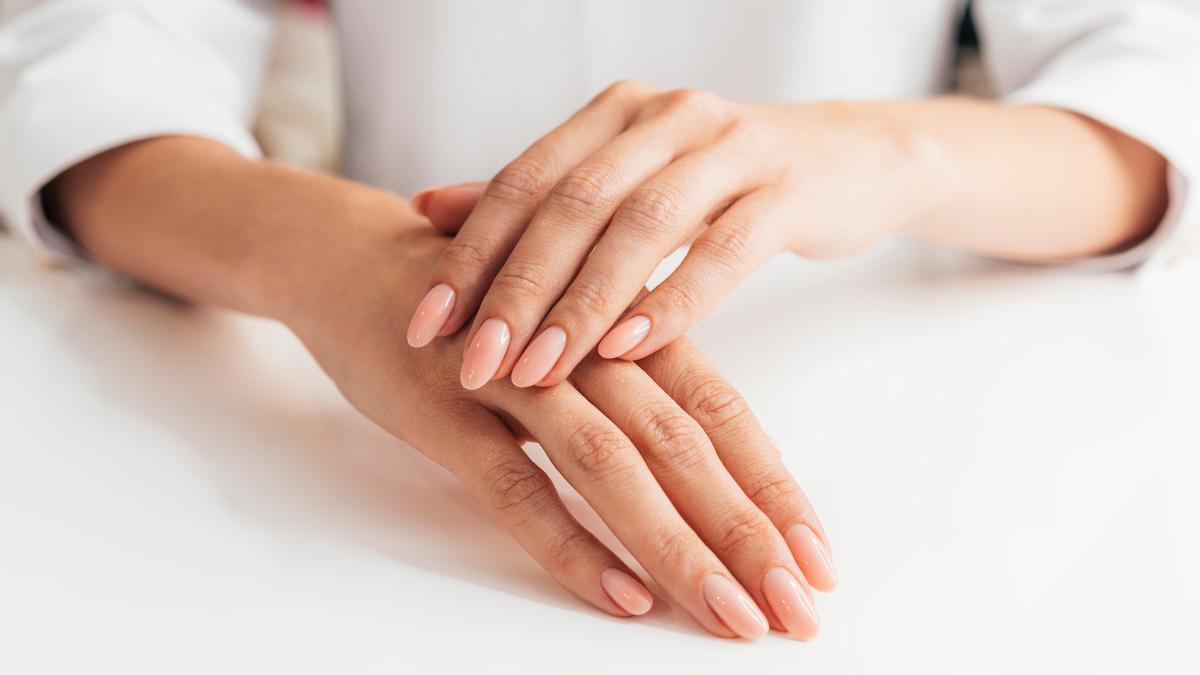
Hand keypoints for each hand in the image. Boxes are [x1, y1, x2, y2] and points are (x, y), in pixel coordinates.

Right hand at [281, 208, 836, 639]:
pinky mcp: (443, 410)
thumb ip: (635, 390)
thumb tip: (713, 478)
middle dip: (748, 532)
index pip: (721, 412)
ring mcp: (510, 378)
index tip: (821, 560)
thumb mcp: (571, 332)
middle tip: (798, 609)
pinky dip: (570, 542)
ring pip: (610, 465)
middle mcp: (582, 348)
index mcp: (624, 326)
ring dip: (678, 545)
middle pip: (683, 445)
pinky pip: (514, 486)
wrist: (352, 252)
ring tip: (731, 615)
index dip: (775, 488)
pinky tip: (620, 596)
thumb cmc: (479, 304)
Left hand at [407, 81, 921, 388]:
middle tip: (475, 364)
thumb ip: (535, 197)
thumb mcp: (624, 182)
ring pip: (640, 227)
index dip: (470, 254)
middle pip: (572, 205)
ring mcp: (730, 148)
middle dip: (516, 290)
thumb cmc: (718, 185)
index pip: (524, 182)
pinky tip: (628, 349)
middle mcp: (664, 116)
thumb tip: (426, 208)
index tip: (424, 323)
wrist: (847, 162)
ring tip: (538, 369)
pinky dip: (671, 301)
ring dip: (582, 305)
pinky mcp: (786, 192)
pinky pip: (722, 249)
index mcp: (613, 113)